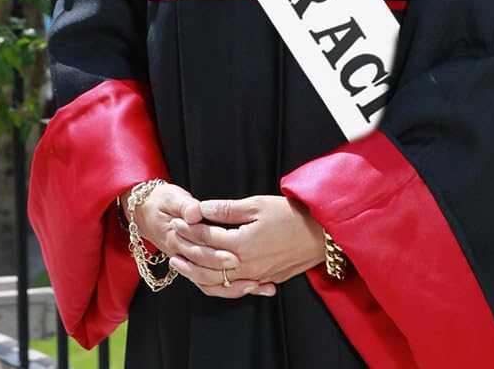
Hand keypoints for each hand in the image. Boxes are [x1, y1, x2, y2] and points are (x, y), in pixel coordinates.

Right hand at [121, 182, 273, 298]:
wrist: (145, 213)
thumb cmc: (161, 202)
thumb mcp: (171, 198)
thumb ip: (184, 205)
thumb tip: (194, 213)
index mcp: (175, 239)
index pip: (197, 250)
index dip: (215, 254)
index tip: (234, 255)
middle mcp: (181, 256)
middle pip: (205, 270)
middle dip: (229, 273)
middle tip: (252, 274)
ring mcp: (188, 263)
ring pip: (209, 284)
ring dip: (233, 287)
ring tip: (256, 285)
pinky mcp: (194, 266)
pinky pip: (211, 284)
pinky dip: (230, 288)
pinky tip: (251, 287)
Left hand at [169, 194, 324, 290]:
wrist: (320, 235)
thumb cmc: (291, 215)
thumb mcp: (258, 204)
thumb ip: (227, 209)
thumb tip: (203, 208)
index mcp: (242, 243)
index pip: (207, 237)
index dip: (190, 229)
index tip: (177, 220)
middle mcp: (245, 265)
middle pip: (207, 262)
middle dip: (187, 250)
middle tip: (172, 240)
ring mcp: (254, 276)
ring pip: (217, 281)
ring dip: (196, 272)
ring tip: (181, 265)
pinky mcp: (264, 281)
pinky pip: (234, 289)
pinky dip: (217, 285)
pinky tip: (209, 279)